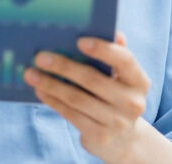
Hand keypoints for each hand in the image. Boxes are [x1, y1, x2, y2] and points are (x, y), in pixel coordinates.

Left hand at [24, 32, 171, 162]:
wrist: (123, 139)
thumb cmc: (115, 96)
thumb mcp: (121, 78)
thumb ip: (115, 54)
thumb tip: (112, 31)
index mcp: (139, 81)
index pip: (124, 61)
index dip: (103, 50)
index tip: (79, 40)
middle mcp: (132, 103)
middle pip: (93, 80)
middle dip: (64, 66)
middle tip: (39, 57)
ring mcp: (117, 122)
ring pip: (77, 99)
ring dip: (51, 84)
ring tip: (31, 74)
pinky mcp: (100, 137)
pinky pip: (71, 114)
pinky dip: (53, 100)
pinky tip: (39, 90)